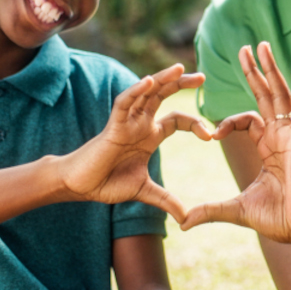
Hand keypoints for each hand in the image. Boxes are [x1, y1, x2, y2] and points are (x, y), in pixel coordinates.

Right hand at [57, 64, 208, 222]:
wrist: (80, 186)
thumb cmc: (107, 183)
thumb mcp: (144, 192)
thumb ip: (166, 201)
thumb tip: (186, 220)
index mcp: (150, 135)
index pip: (178, 120)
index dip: (195, 124)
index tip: (210, 136)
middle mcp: (141, 123)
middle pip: (164, 96)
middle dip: (182, 84)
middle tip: (203, 77)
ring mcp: (127, 122)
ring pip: (146, 92)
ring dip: (162, 79)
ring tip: (180, 69)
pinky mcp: (113, 125)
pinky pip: (124, 103)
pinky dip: (135, 91)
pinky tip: (148, 81)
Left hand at [180, 42, 290, 248]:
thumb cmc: (278, 218)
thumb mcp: (236, 209)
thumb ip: (210, 210)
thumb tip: (184, 223)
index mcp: (267, 147)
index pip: (248, 119)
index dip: (228, 121)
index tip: (211, 134)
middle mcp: (280, 136)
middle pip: (266, 96)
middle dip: (255, 72)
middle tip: (246, 48)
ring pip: (283, 95)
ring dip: (273, 70)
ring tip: (263, 46)